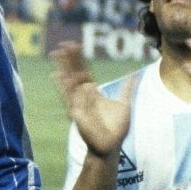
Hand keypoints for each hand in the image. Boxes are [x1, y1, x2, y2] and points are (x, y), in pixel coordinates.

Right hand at [51, 41, 133, 158]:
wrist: (111, 146)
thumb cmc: (116, 128)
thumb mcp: (124, 103)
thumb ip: (126, 87)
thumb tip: (133, 73)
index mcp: (93, 93)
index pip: (84, 71)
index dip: (79, 59)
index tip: (75, 45)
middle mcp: (83, 96)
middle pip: (75, 73)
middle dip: (70, 59)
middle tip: (64, 44)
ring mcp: (78, 104)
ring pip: (69, 82)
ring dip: (63, 67)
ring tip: (57, 54)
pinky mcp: (76, 113)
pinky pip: (70, 97)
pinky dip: (64, 86)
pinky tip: (58, 75)